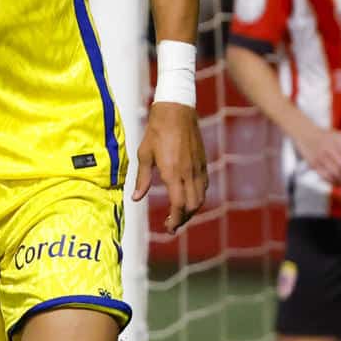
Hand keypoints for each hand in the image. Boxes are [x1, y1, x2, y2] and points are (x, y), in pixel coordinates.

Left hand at [133, 103, 207, 232]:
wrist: (176, 111)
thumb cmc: (156, 131)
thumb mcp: (144, 155)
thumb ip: (141, 179)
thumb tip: (136, 199)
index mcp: (173, 173)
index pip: (179, 206)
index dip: (175, 221)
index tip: (168, 228)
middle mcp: (188, 173)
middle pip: (192, 207)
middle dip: (183, 219)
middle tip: (171, 225)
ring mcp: (198, 168)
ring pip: (200, 198)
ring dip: (191, 210)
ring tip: (179, 214)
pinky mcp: (202, 162)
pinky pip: (204, 186)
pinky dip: (197, 197)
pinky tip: (187, 197)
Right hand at [293, 124, 340, 185]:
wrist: (306, 134)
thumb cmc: (326, 136)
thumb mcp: (340, 135)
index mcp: (338, 142)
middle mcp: (329, 150)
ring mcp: (321, 158)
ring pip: (334, 173)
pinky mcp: (314, 164)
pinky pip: (324, 176)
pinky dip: (332, 181)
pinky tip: (338, 183)